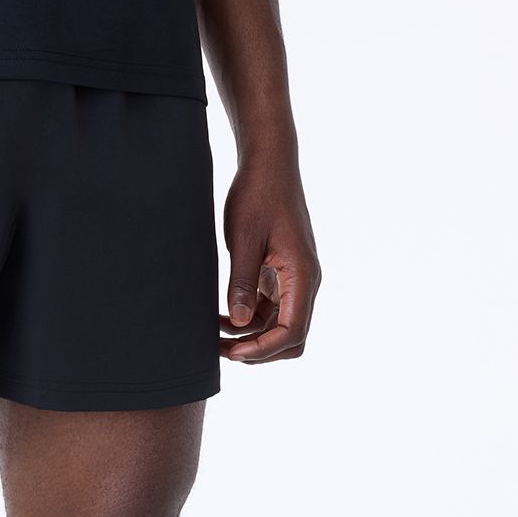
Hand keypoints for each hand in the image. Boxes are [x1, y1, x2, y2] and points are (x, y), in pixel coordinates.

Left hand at [220, 153, 319, 362]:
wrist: (268, 165)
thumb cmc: (258, 195)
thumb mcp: (244, 239)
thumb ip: (242, 283)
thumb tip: (238, 324)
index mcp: (302, 275)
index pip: (293, 332)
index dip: (263, 350)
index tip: (232, 351)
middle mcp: (305, 282)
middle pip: (291, 338)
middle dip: (259, 350)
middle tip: (221, 349)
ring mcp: (294, 280)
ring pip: (279, 327)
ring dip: (250, 337)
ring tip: (212, 335)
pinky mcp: (281, 275)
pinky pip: (270, 310)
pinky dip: (248, 320)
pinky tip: (221, 318)